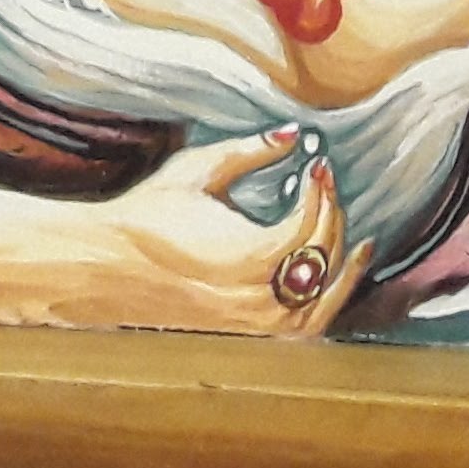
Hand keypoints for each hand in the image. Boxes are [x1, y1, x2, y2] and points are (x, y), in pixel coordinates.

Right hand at [95, 126, 373, 337]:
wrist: (105, 265)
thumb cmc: (147, 214)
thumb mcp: (196, 172)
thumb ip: (249, 152)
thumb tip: (293, 134)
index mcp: (250, 255)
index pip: (309, 222)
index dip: (320, 190)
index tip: (317, 165)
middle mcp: (259, 295)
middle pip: (321, 256)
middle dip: (331, 217)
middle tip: (325, 187)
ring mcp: (254, 321)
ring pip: (321, 300)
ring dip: (344, 268)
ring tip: (363, 245)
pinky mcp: (245, 333)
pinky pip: (302, 325)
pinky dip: (325, 306)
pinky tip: (333, 285)